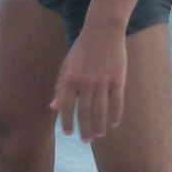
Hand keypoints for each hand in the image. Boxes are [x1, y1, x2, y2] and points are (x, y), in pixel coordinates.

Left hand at [50, 19, 126, 139]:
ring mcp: (103, 81)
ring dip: (99, 126)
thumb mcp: (66, 66)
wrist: (103, 30)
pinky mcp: (118, 79)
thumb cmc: (82, 49)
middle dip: (85, 130)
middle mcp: (85, 83)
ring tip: (98, 135)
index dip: (67, 123)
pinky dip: (115, 115)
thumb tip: (54, 108)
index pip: (67, 108)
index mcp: (70, 79)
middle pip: (85, 113)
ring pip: (101, 111)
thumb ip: (60, 88)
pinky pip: (116, 102)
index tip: (69, 133)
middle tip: (86, 140)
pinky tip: (113, 124)